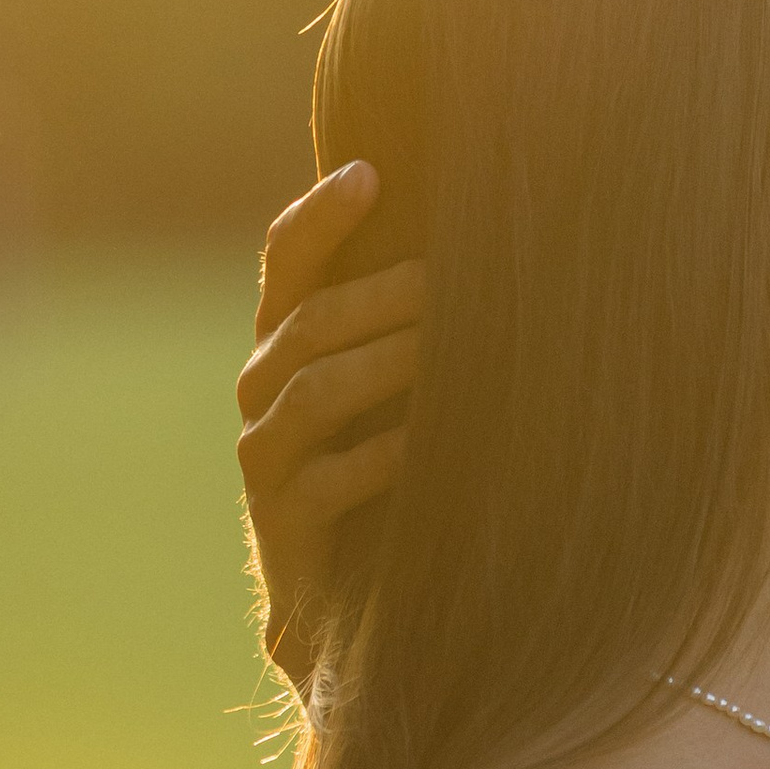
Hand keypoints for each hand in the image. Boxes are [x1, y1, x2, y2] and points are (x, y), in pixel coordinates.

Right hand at [236, 167, 424, 685]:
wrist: (350, 595)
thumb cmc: (395, 464)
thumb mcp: (402, 383)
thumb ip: (419, 319)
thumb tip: (505, 234)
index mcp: (288, 341)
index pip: (287, 260)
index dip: (320, 216)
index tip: (369, 172)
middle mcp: (264, 389)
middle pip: (311, 322)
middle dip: (380, 294)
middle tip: (449, 276)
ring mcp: (267, 457)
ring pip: (314, 390)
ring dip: (385, 362)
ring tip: (449, 343)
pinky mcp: (284, 521)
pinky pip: (331, 478)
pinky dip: (385, 454)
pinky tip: (432, 442)